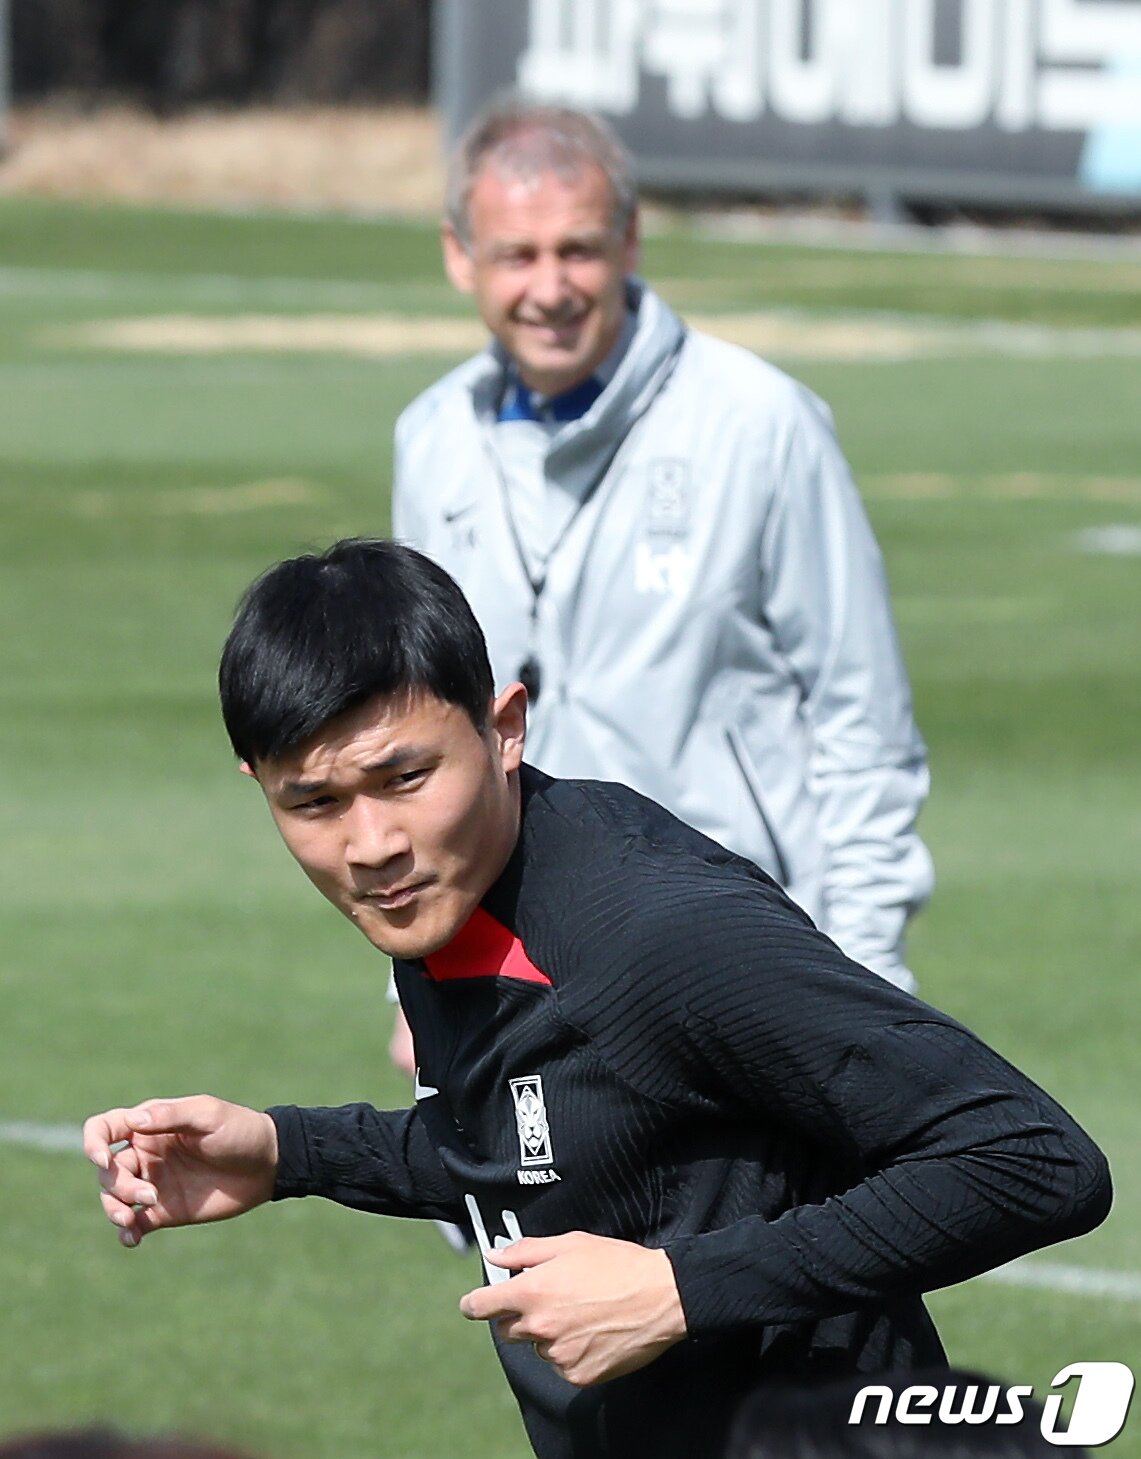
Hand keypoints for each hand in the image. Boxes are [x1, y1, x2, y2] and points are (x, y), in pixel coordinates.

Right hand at [82, 1095, 278, 1247]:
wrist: (268, 1164)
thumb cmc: (240, 1130)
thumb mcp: (208, 1116)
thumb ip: (170, 1117)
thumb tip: (132, 1119)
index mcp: (151, 1125)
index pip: (105, 1129)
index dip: (93, 1143)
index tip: (103, 1159)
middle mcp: (146, 1154)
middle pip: (108, 1171)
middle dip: (119, 1185)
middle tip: (150, 1194)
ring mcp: (154, 1182)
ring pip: (114, 1198)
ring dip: (115, 1210)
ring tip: (131, 1221)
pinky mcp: (164, 1210)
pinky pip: (135, 1223)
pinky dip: (126, 1233)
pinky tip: (132, 1240)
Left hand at [459, 1232, 685, 1387]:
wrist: (661, 1297)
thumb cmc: (617, 1264)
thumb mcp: (570, 1244)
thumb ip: (526, 1251)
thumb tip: (495, 1255)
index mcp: (532, 1292)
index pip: (482, 1306)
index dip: (475, 1304)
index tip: (475, 1304)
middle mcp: (540, 1327)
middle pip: (507, 1329)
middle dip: (519, 1315)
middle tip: (548, 1299)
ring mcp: (558, 1354)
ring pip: (538, 1346)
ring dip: (548, 1334)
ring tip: (581, 1313)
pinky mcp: (578, 1374)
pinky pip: (561, 1365)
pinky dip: (571, 1352)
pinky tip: (593, 1332)